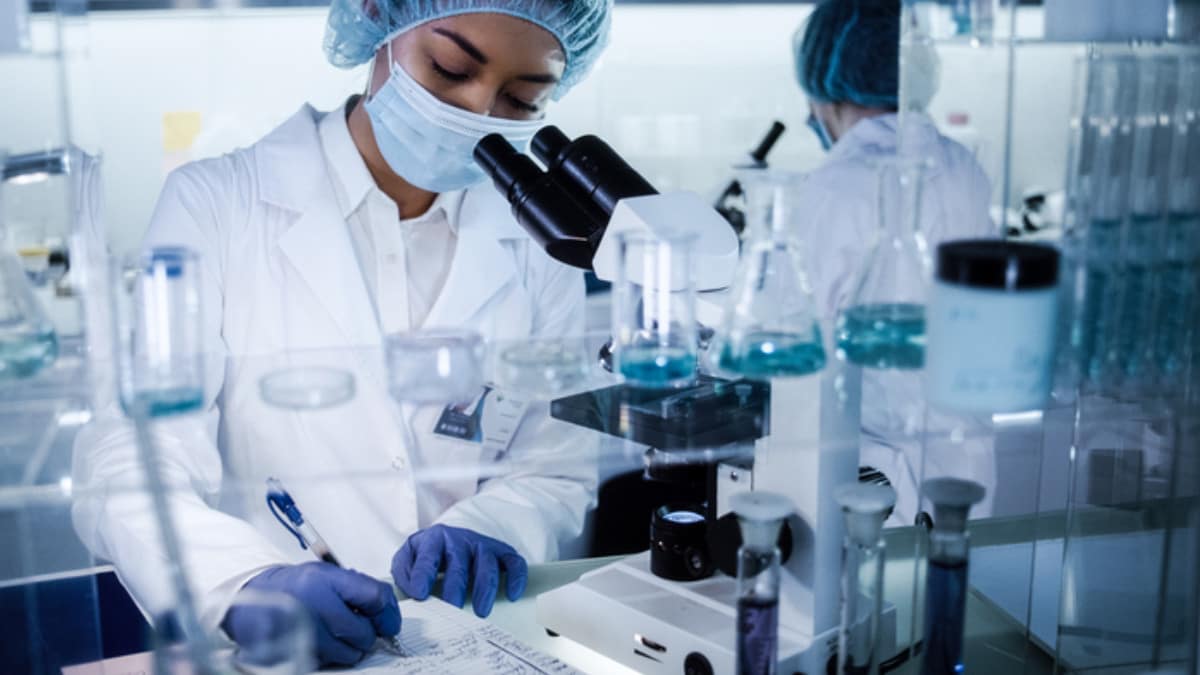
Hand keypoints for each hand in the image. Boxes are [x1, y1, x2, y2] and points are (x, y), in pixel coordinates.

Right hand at [223, 562, 400, 666]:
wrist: (250, 599)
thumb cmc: (296, 588)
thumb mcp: (326, 576)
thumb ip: (357, 590)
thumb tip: (388, 617)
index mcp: (325, 579)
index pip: (375, 596)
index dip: (388, 614)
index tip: (389, 623)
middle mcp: (314, 604)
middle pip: (363, 633)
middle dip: (366, 636)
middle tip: (357, 630)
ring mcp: (300, 631)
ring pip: (347, 654)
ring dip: (348, 649)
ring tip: (334, 635)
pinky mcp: (290, 653)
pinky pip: (327, 663)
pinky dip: (329, 657)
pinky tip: (319, 642)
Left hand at [391, 525, 527, 617]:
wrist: (450, 539)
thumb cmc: (428, 555)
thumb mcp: (408, 558)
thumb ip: (404, 572)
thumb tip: (414, 590)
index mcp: (433, 539)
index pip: (428, 556)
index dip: (423, 574)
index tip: (420, 594)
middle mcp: (459, 539)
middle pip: (459, 563)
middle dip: (455, 587)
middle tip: (451, 608)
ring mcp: (482, 544)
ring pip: (487, 563)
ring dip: (485, 588)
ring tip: (480, 611)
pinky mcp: (501, 552)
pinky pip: (514, 562)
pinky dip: (516, 577)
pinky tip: (512, 595)